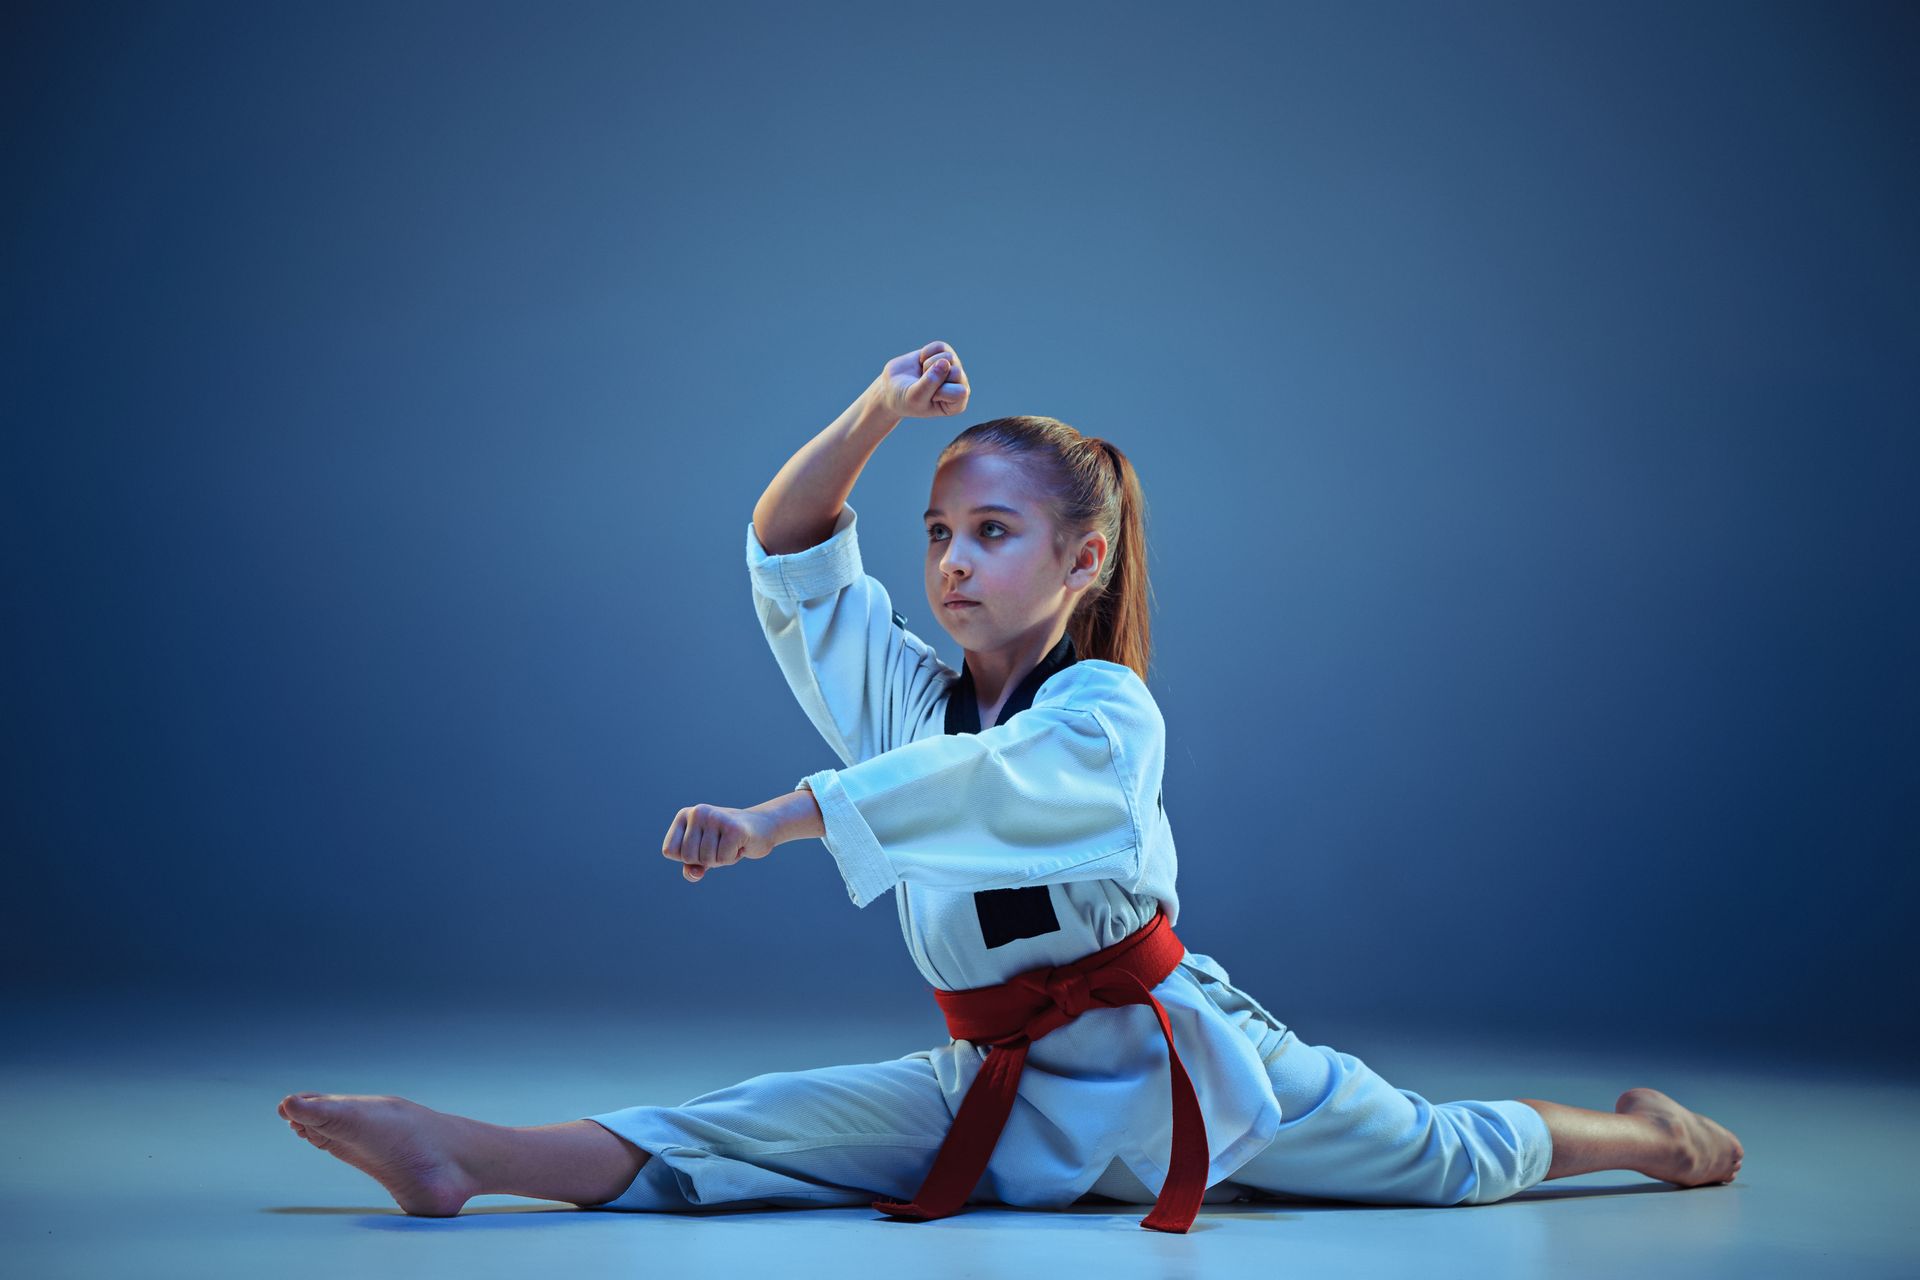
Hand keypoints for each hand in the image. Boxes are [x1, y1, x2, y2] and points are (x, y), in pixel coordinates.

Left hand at [661, 804, 778, 881]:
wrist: (762, 827)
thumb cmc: (728, 842)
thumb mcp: (703, 856)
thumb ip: (691, 868)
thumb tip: (694, 873)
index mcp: (685, 815)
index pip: (669, 851)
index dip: (687, 857)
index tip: (704, 845)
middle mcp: (697, 812)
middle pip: (687, 856)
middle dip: (705, 859)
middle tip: (720, 845)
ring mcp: (715, 817)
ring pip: (706, 859)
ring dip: (721, 859)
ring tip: (730, 844)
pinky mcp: (733, 827)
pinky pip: (723, 859)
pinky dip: (732, 858)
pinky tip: (740, 844)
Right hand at [868, 341, 970, 419]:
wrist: (892, 387)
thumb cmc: (905, 399)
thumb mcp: (915, 397)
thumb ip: (930, 382)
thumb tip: (945, 361)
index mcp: (957, 404)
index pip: (959, 393)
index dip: (939, 391)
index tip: (927, 396)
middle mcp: (960, 385)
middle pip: (956, 372)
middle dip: (933, 375)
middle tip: (922, 383)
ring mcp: (953, 368)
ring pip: (948, 357)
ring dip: (928, 364)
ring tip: (922, 374)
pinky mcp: (944, 353)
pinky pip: (940, 346)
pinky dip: (926, 352)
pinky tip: (921, 362)